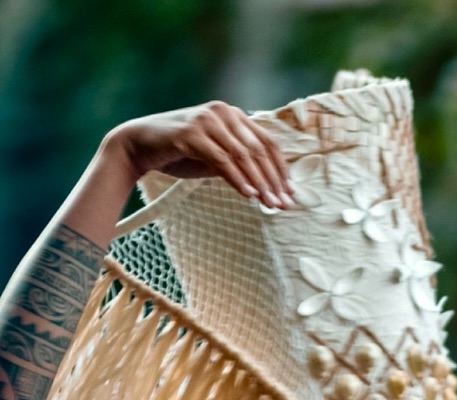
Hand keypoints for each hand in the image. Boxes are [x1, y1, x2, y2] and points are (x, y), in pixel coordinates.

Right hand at [104, 102, 293, 209]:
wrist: (140, 145)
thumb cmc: (181, 153)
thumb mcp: (217, 157)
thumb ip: (240, 163)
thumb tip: (270, 186)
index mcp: (233, 115)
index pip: (267, 142)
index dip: (281, 169)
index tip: (291, 193)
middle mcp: (222, 112)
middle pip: (258, 150)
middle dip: (274, 180)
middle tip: (283, 205)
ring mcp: (206, 120)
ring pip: (243, 155)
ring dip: (260, 183)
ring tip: (270, 204)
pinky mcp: (190, 133)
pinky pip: (221, 160)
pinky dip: (237, 179)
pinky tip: (249, 195)